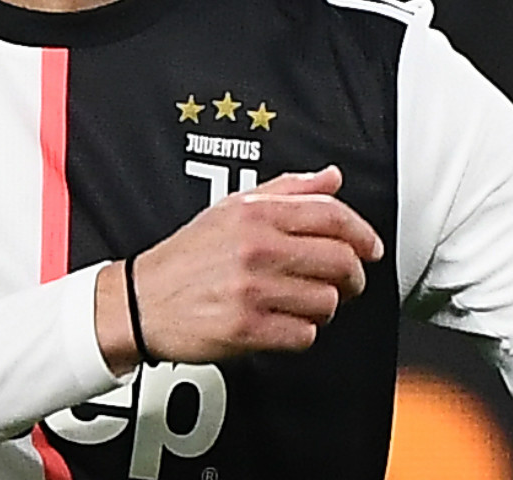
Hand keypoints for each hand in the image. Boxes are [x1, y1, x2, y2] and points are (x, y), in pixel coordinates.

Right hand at [95, 165, 382, 372]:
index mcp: (255, 214)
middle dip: (352, 276)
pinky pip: (304, 335)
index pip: (331, 216)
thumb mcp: (232, 207)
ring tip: (302, 302)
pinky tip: (283, 323)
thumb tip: (331, 177)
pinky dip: (301, 333)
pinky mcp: (246, 329)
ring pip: (326, 302)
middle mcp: (255, 248)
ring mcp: (252, 290)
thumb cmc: (188, 256)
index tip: (371, 248)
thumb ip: (287, 190)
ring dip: (324, 307)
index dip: (363, 233)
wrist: (141, 300)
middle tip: (345, 282)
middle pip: (339, 261)